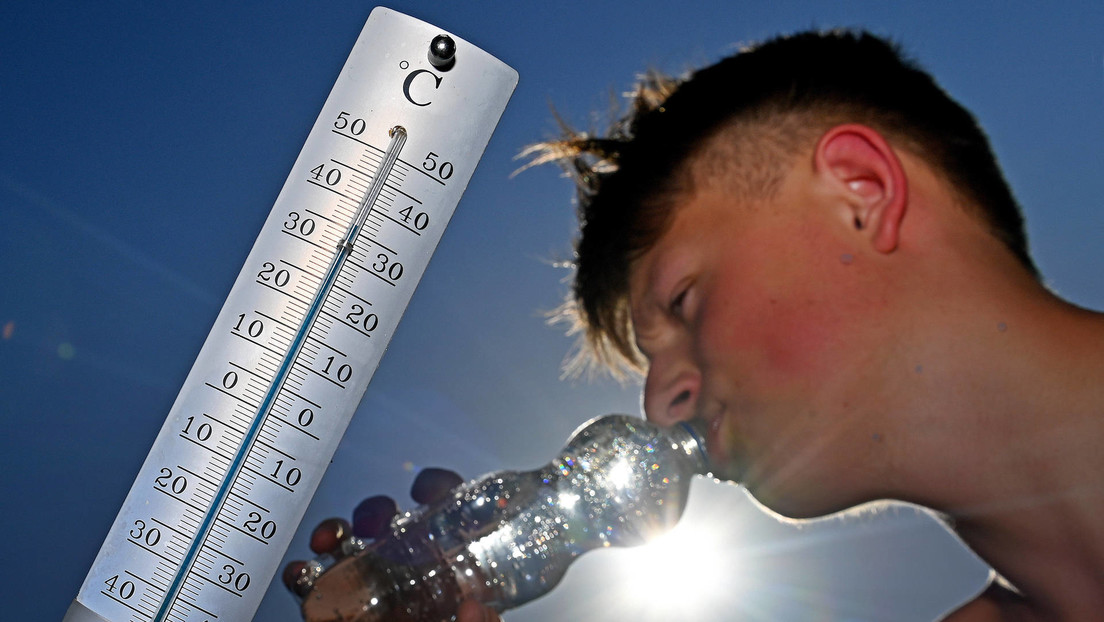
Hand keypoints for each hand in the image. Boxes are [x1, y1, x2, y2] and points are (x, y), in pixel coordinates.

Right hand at [282, 468, 502, 620]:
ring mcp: (370, 604)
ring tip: (332, 538)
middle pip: (395, 530)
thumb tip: (479, 607)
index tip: (429, 490)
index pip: (450, 527)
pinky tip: (304, 570)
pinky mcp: (334, 619)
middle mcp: (411, 589)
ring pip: (350, 552)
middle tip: (378, 519)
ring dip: (337, 532)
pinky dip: (303, 574)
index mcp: (453, 588)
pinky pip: (313, 591)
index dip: (441, 496)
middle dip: (379, 510)